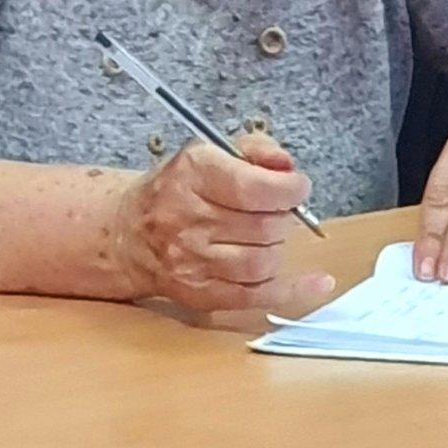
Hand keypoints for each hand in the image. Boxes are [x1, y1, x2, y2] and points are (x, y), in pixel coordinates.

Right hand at [113, 135, 334, 314]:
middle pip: (264, 227)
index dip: (288, 189)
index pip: (253, 188)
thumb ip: (257, 150)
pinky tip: (317, 281)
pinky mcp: (199, 293)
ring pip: (263, 263)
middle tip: (277, 210)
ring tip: (268, 235)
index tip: (297, 187)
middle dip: (283, 217)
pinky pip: (256, 297)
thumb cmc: (177, 188)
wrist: (130, 231)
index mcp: (192, 175)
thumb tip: (288, 167)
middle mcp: (189, 219)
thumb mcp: (211, 150)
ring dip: (278, 248)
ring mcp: (192, 261)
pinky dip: (292, 289)